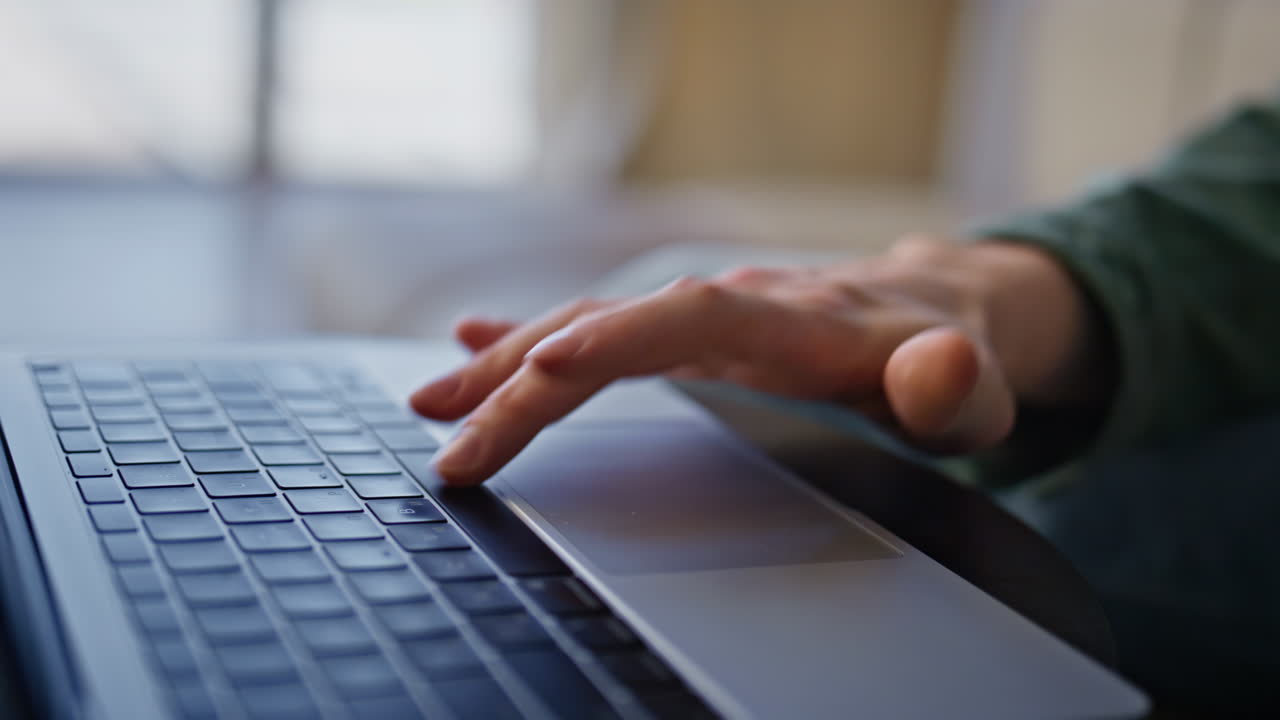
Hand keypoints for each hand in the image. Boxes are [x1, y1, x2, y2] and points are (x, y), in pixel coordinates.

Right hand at [411, 235, 1104, 484]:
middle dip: (527, 382)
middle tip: (453, 442)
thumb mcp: (975, 388)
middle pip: (614, 328)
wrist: (940, 309)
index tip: (548, 362)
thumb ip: (954, 385)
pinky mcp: (688, 330)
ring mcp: (704, 315)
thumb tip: (936, 368)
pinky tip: (478, 349)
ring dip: (508, 366)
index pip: (695, 319)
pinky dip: (535, 338)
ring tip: (433, 403)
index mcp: (797, 323)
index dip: (623, 337)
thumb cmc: (953, 359)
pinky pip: (599, 327)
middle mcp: (734, 306)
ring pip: (589, 326)